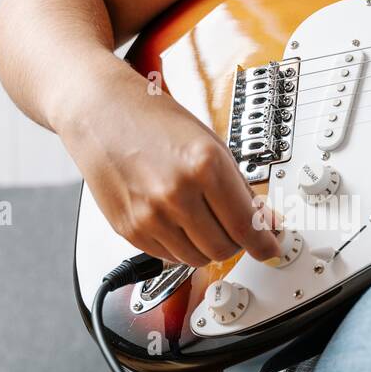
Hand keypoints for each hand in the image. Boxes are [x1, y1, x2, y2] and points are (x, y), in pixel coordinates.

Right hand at [52, 67, 281, 267]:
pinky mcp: (130, 229)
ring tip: (203, 222)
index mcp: (204, 164)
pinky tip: (177, 221)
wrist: (100, 112)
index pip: (246, 225)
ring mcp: (150, 215)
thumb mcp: (209, 142)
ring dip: (207, 247)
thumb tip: (262, 221)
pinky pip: (169, 256)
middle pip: (223, 248)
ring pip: (196, 259)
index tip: (270, 248)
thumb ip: (237, 186)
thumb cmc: (153, 120)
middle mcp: (176, 192)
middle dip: (236, 243)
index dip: (264, 243)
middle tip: (236, 231)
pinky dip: (180, 246)